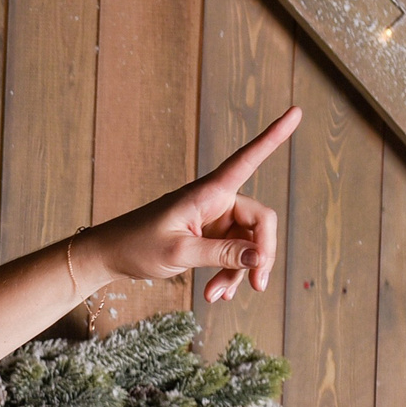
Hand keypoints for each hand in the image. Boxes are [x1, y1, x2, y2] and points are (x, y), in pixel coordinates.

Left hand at [85, 107, 300, 304]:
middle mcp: (216, 201)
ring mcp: (214, 220)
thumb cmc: (137, 245)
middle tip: (258, 286)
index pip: (249, 158)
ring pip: (247, 245)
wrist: (109, 256)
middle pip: (260, 222)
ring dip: (238, 272)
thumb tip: (260, 258)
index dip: (274, 136)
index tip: (297, 110)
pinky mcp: (209, 237)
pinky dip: (228, 274)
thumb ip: (222, 253)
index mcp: (209, 192)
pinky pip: (232, 255)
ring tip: (217, 296)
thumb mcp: (180, 250)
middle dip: (260, 255)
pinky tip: (216, 293)